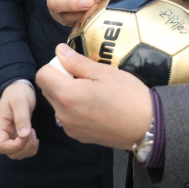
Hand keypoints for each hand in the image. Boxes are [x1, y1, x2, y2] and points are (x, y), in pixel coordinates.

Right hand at [0, 81, 38, 158]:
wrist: (19, 87)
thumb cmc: (17, 92)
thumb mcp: (20, 102)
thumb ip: (22, 118)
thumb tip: (23, 136)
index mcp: (0, 126)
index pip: (2, 146)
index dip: (15, 146)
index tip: (25, 136)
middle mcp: (4, 133)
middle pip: (10, 153)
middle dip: (24, 148)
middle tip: (32, 134)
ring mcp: (11, 135)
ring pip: (17, 154)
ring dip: (28, 148)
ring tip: (33, 133)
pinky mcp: (19, 136)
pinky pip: (24, 150)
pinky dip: (31, 147)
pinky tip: (34, 136)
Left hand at [36, 44, 151, 149]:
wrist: (146, 127)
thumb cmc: (128, 96)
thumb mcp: (104, 72)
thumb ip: (77, 62)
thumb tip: (59, 51)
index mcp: (67, 95)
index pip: (42, 75)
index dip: (55, 66)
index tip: (74, 66)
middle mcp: (63, 114)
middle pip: (48, 90)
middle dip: (60, 79)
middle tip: (86, 77)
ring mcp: (70, 128)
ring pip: (57, 104)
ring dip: (67, 94)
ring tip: (93, 92)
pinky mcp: (79, 136)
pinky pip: (68, 117)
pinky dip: (75, 109)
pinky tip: (96, 106)